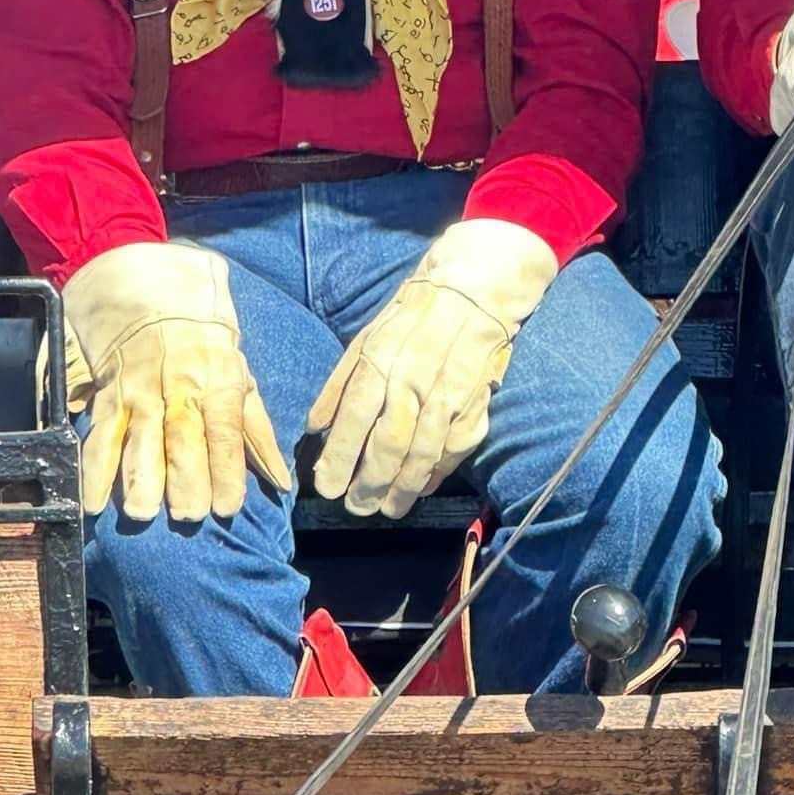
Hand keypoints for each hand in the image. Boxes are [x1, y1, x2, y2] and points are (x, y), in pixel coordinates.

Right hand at [62, 241, 288, 521]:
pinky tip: (93, 498)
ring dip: (139, 474)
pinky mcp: (109, 389)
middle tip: (188, 515)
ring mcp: (141, 386)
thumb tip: (281, 480)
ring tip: (141, 511)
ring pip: (139, 434)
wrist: (146, 277)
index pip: (225, 427)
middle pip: (182, 435)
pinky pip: (101, 429)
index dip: (226, 466)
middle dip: (185, 476)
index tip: (227, 506)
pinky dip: (95, 464)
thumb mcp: (238, 368)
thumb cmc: (204, 331)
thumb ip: (255, 428)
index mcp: (218, 376)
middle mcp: (179, 382)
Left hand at [308, 218, 558, 519]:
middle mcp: (414, 377)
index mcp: (382, 357)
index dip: (340, 457)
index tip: (326, 487)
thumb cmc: (413, 312)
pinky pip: (456, 445)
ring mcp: (449, 392)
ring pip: (423, 452)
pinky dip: (438, 471)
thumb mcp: (367, 336)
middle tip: (355, 508)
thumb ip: (339, 383)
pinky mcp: (477, 400)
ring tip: (387, 509)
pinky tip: (422, 488)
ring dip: (403, 487)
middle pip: (389, 443)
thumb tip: (315, 429)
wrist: (478, 284)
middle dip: (369, 483)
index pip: (355, 417)